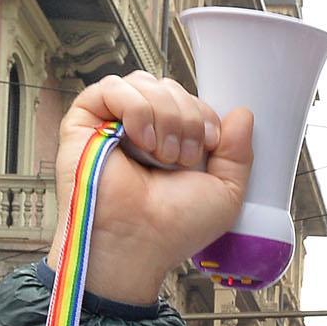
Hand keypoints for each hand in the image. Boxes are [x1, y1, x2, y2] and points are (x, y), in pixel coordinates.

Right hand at [59, 72, 254, 304]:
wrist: (138, 243)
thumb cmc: (173, 227)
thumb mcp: (224, 192)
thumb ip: (238, 153)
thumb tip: (242, 113)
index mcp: (171, 141)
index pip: (190, 100)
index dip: (204, 116)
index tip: (207, 146)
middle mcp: (142, 129)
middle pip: (169, 87)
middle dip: (186, 117)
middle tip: (181, 158)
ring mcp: (112, 124)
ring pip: (144, 82)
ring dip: (164, 115)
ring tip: (160, 154)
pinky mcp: (84, 122)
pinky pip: (112, 87)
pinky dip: (136, 108)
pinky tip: (140, 139)